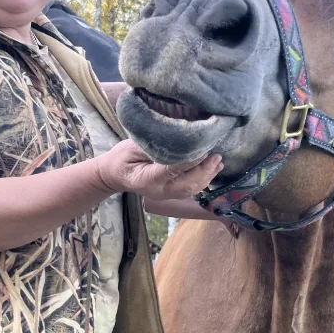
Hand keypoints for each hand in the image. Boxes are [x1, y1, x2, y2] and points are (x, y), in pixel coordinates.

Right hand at [97, 139, 222, 199]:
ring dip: (207, 176)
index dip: (190, 161)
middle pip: (186, 184)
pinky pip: (190, 190)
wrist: (114, 175)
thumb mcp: (131, 147)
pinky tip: (212, 169)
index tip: (204, 149)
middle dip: (204, 171)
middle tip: (217, 156)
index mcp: (147, 178)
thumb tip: (176, 138)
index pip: (172, 170)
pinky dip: (204, 180)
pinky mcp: (171, 193)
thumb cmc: (121, 158)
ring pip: (191, 190)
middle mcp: (159, 190)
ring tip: (219, 162)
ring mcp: (165, 194)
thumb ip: (152, 146)